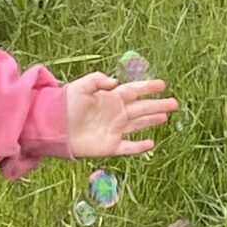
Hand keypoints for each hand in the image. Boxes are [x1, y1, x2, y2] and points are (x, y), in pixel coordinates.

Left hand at [64, 69, 178, 158]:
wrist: (52, 127)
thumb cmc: (64, 105)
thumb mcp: (80, 86)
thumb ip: (97, 80)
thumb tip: (115, 81)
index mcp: (110, 98)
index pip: (134, 91)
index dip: (147, 87)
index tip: (162, 84)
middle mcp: (115, 113)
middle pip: (141, 108)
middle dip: (158, 105)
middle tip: (174, 102)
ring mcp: (114, 129)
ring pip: (138, 124)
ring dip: (152, 120)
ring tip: (166, 117)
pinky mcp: (110, 146)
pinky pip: (128, 146)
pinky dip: (140, 146)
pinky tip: (151, 143)